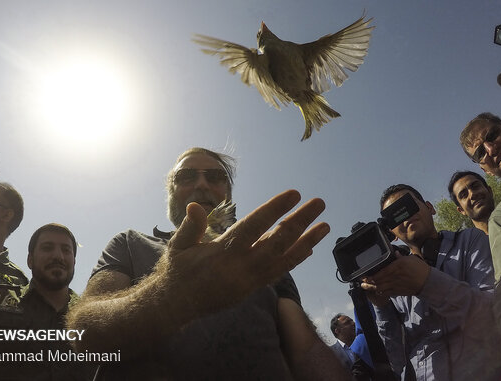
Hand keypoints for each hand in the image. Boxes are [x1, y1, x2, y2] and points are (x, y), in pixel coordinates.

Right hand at [163, 190, 329, 313]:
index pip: (254, 227)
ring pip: (284, 259)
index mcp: (222, 253)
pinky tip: (309, 247)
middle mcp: (241, 268)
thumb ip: (190, 226)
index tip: (293, 194)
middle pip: (277, 242)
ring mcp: (249, 280)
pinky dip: (294, 259)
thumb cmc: (177, 270)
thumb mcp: (178, 246)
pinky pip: (278, 272)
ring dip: (306, 241)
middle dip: (300, 221)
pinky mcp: (252, 288)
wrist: (176, 306)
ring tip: (325, 226)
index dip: (274, 210)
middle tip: (318, 203)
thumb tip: (194, 206)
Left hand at [361, 252, 430, 302]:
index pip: (380, 272)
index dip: (371, 276)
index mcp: (397, 267)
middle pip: (378, 281)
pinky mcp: (399, 291)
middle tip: (362, 282)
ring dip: (372, 288)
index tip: (364, 275)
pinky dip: (380, 292)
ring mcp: (396, 285)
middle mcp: (395, 276)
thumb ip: (400, 257)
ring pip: (381, 288)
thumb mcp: (410, 259)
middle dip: (368, 282)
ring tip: (365, 287)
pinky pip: (387, 293)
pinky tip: (375, 291)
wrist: (429, 282)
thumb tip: (395, 253)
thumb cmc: (420, 269)